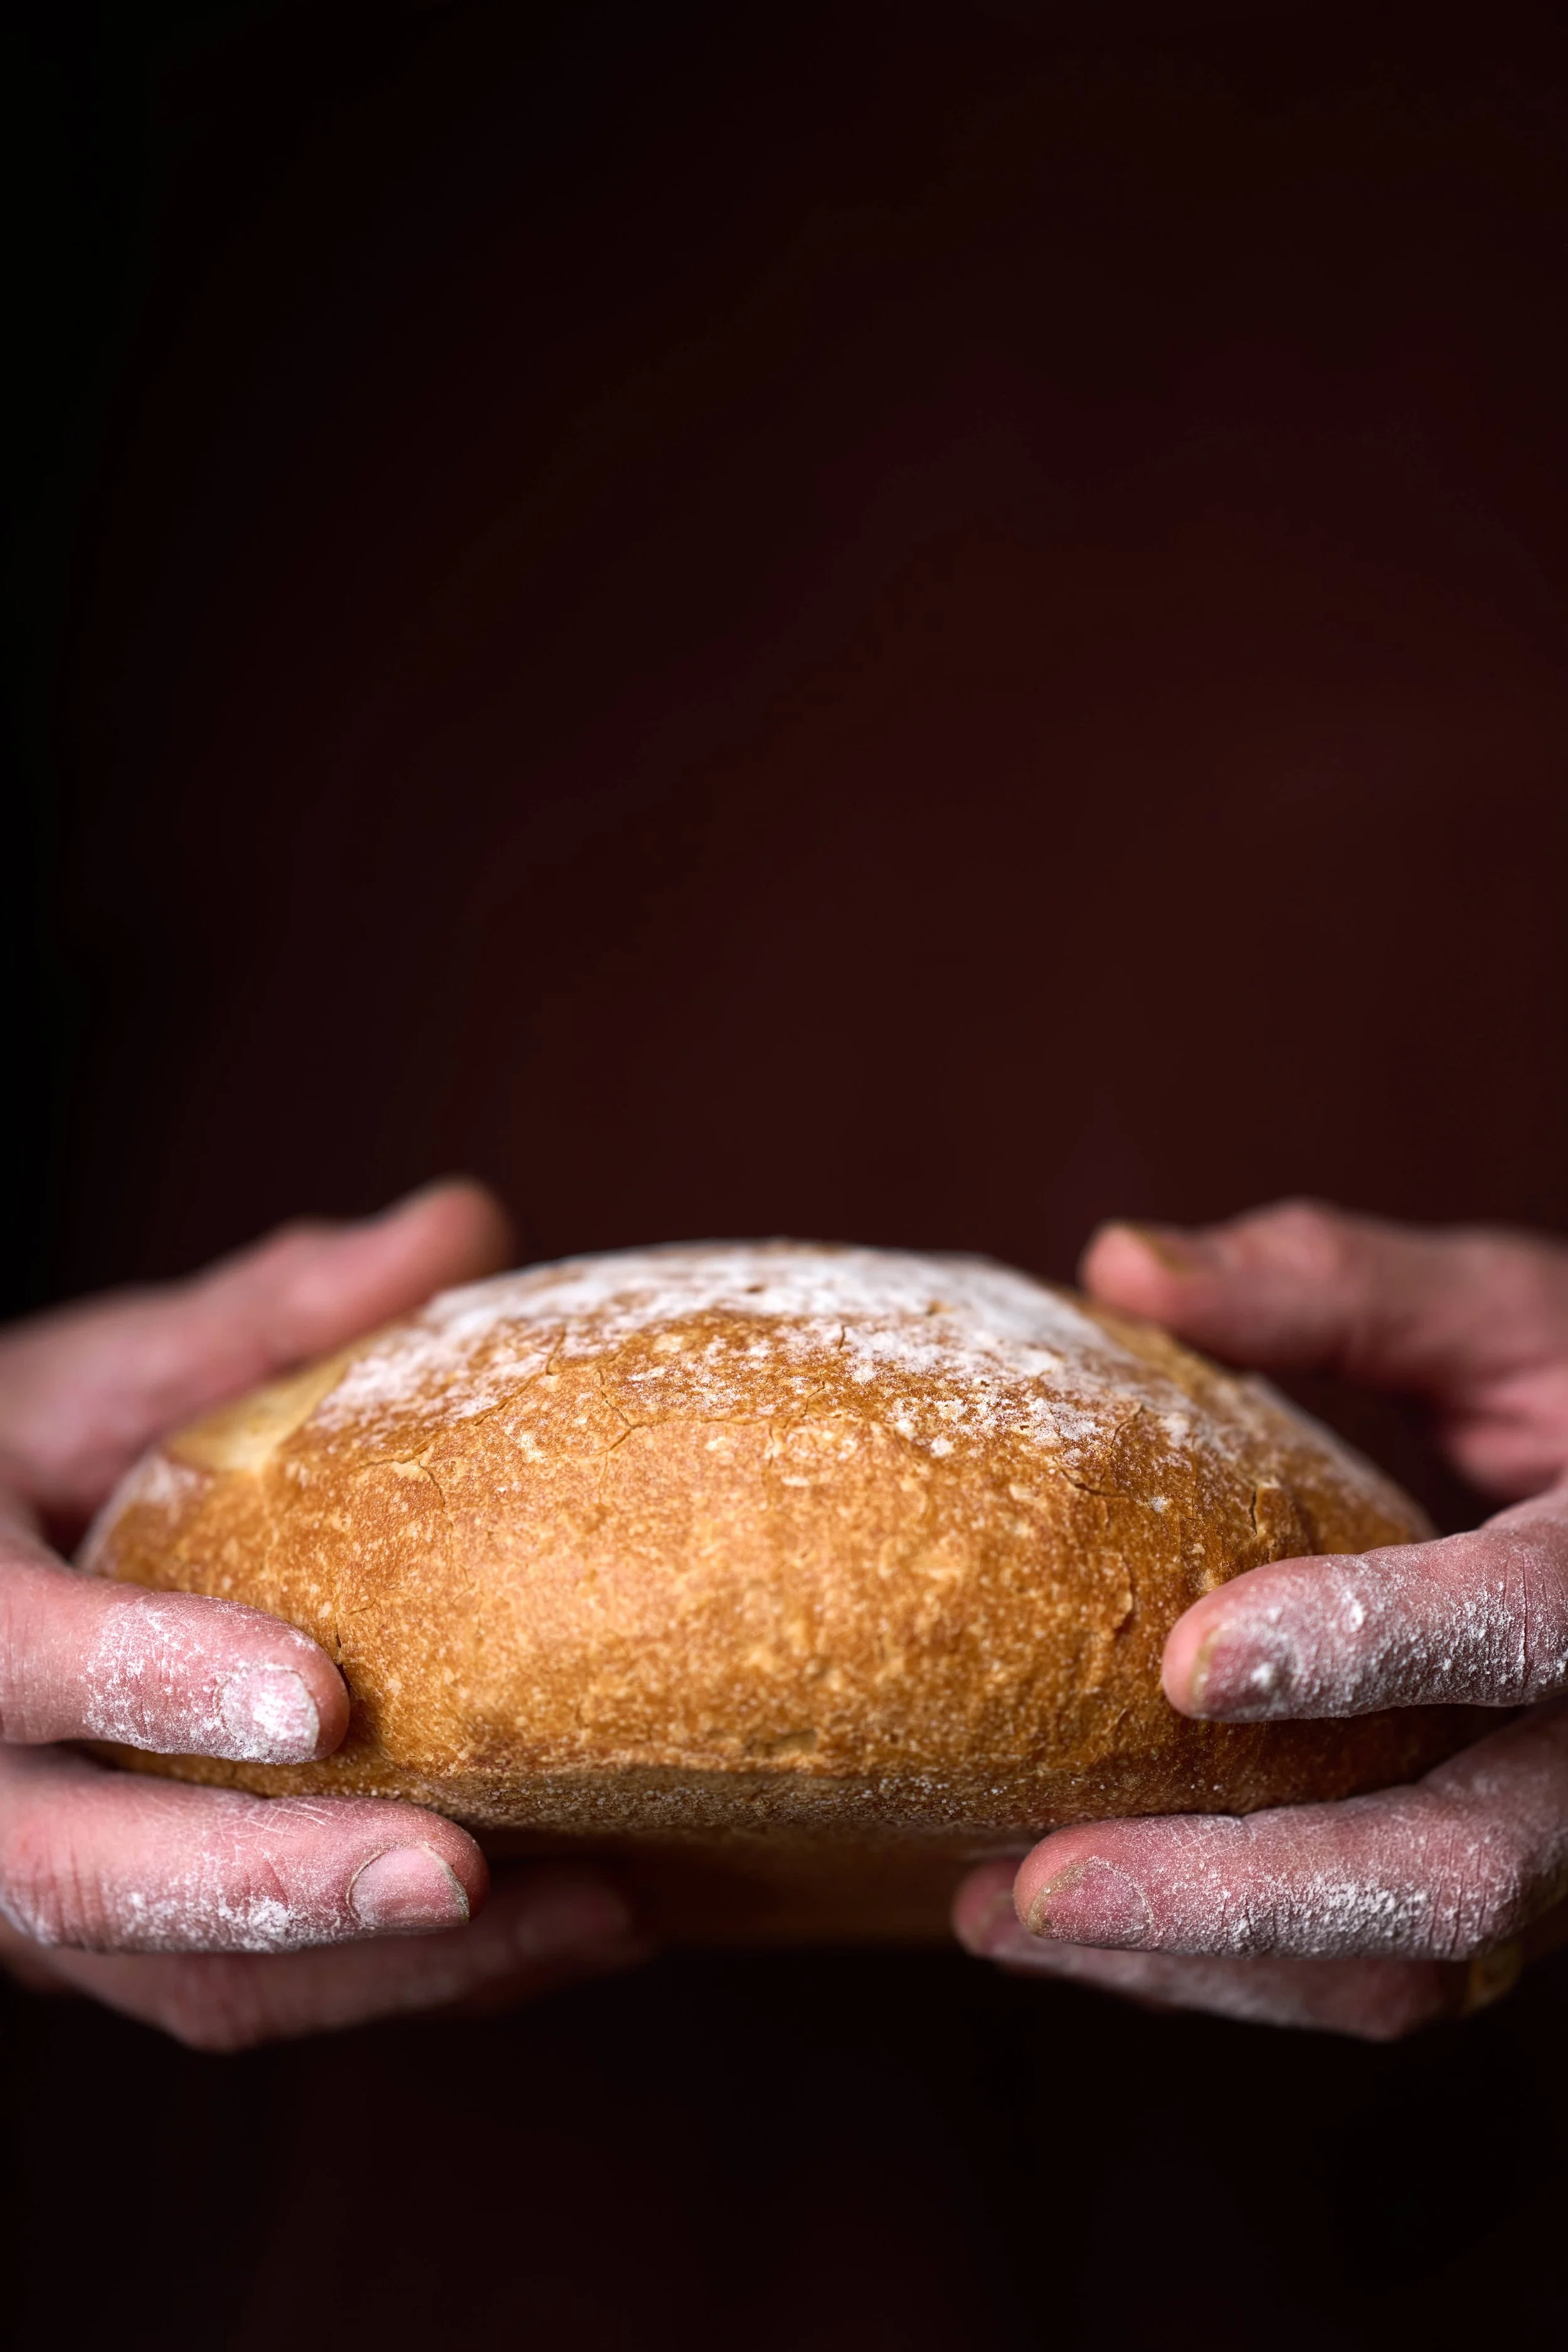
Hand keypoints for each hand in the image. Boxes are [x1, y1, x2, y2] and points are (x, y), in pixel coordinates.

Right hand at [0, 1182, 642, 2047]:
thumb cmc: (10, 1464)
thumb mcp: (92, 1375)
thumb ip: (255, 1320)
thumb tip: (465, 1225)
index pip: (17, 1665)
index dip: (155, 1681)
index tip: (321, 1696)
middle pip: (96, 1881)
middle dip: (285, 1888)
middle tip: (463, 1874)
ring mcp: (33, 1897)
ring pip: (187, 1981)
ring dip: (390, 1970)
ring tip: (593, 1915)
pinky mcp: (116, 1951)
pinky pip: (243, 1999)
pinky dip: (401, 1984)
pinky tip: (561, 1930)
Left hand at [955, 1200, 1567, 2035]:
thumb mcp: (1512, 1318)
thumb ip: (1342, 1289)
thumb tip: (1119, 1265)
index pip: (1528, 1623)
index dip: (1369, 1645)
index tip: (1187, 1660)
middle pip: (1462, 1867)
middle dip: (1242, 1890)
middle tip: (1044, 1882)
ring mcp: (1566, 1839)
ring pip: (1413, 1963)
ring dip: (1200, 1958)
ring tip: (997, 1915)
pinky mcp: (1509, 1890)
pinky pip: (1382, 1975)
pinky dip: (1226, 1968)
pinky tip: (1076, 1928)